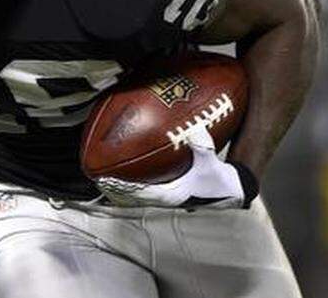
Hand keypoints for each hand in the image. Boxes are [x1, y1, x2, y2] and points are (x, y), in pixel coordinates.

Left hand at [95, 124, 259, 208]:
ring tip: (102, 176)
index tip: (105, 178)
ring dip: (120, 186)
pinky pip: (146, 187)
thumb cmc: (220, 180)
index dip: (122, 186)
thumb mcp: (212, 163)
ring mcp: (166, 196)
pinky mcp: (170, 191)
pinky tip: (125, 171)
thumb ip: (203, 148)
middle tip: (96, 175)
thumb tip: (195, 130)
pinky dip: (133, 181)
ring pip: (137, 193)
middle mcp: (165, 197)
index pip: (139, 192)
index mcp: (171, 195)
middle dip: (114, 186)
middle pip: (132, 195)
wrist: (232, 191)